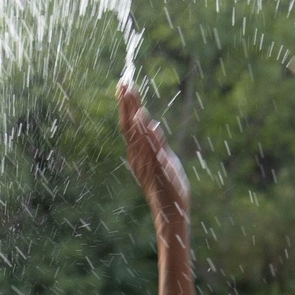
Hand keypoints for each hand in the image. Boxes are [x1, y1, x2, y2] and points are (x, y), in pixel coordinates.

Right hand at [118, 82, 189, 232]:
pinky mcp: (160, 171)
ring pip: (138, 136)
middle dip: (126, 104)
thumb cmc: (167, 186)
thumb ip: (155, 141)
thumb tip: (148, 123)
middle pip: (130, 125)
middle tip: (123, 82)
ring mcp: (148, 163)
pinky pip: (153, 151)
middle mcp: (139, 156)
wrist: (171, 212)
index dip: (126, 103)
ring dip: (134, 115)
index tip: (124, 82)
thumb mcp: (162, 158)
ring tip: (131, 95)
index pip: (129, 123)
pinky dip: (150, 137)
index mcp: (138, 152)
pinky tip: (148, 122)